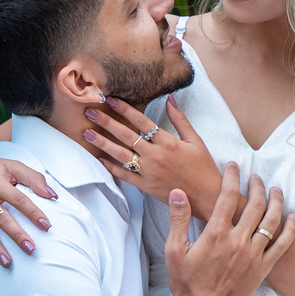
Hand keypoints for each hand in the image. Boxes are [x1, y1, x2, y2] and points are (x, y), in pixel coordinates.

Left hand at [82, 95, 222, 221]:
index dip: (125, 109)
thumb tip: (170, 99)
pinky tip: (99, 159)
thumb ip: (180, 119)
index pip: (142, 121)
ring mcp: (149, 172)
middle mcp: (156, 155)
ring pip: (121, 155)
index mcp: (168, 142)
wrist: (207, 196)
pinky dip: (111, 168)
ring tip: (87, 133)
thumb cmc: (203, 168)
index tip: (110, 99)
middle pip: (126, 135)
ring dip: (103, 143)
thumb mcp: (195, 140)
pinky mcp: (146, 186)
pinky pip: (125, 176)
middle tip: (89, 111)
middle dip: (106, 122)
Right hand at [167, 162, 294, 295]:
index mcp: (216, 234)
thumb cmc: (186, 284)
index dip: (232, 177)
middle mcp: (238, 241)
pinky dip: (290, 229)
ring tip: (276, 189)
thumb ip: (178, 219)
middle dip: (256, 185)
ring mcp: (254, 255)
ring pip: (272, 221)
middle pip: (254, 204)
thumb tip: (177, 192)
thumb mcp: (174, 251)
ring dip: (276, 201)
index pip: (227, 195)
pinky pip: (283, 244)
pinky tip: (292, 217)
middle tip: (255, 176)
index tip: (233, 166)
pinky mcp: (264, 268)